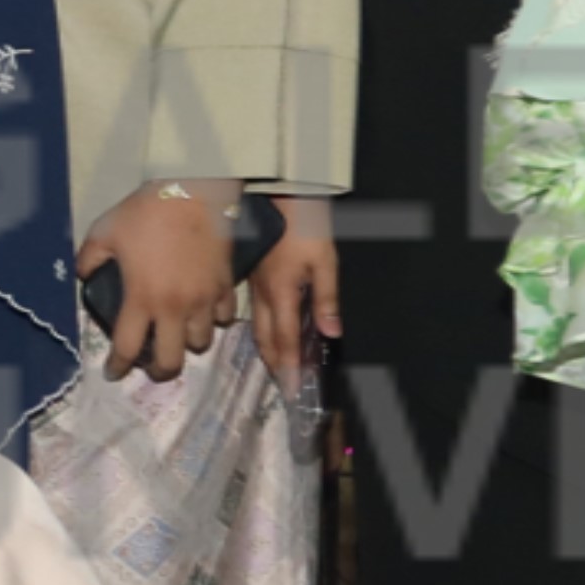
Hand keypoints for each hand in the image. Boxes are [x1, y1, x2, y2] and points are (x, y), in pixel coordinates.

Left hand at [86, 184, 236, 382]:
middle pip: (171, 361)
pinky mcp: (225, 286)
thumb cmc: (147, 211)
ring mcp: (204, 299)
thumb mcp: (105, 231)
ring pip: (202, 343)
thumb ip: (90, 258)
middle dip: (159, 371)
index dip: (117, 367)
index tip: (113, 373)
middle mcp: (174, 308)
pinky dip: (214, 320)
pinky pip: (224, 317)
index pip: (127, 348)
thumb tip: (83, 275)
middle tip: (152, 365)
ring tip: (179, 334)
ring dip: (188, 344)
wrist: (194, 190)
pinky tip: (205, 312)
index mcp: (142, 298)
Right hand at [250, 200, 341, 381]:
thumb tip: (332, 334)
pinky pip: (256, 312)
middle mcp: (263, 295)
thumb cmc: (306, 226)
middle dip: (274, 363)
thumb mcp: (325, 260)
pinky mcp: (253, 275)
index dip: (289, 367)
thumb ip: (327, 299)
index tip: (292, 390)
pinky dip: (264, 329)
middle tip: (283, 384)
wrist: (279, 194)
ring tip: (276, 365)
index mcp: (281, 294)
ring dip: (267, 349)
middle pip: (265, 339)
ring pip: (257, 326)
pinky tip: (270, 331)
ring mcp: (255, 285)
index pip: (285, 340)